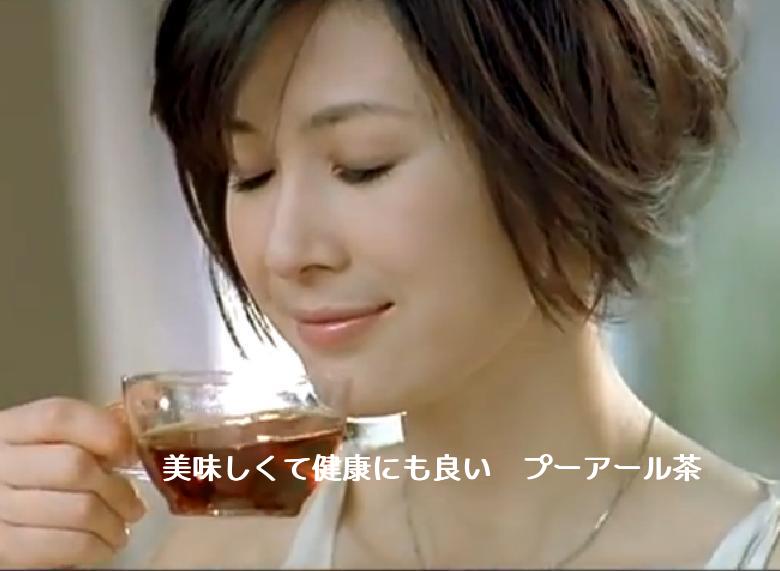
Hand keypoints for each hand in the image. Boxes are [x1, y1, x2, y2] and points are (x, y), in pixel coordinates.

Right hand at [0, 397, 146, 568]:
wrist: (5, 519)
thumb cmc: (39, 480)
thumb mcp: (52, 446)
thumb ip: (87, 435)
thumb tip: (132, 440)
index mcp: (10, 429)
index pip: (59, 416)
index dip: (104, 431)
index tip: (129, 453)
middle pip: (74, 466)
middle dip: (117, 489)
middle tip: (134, 504)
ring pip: (79, 509)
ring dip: (113, 523)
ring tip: (121, 527)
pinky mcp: (4, 549)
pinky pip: (68, 545)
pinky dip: (98, 547)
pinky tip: (104, 546)